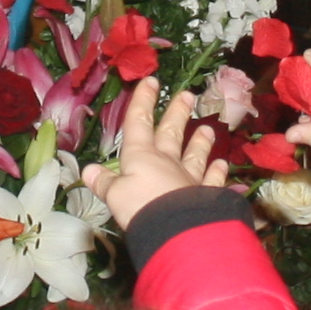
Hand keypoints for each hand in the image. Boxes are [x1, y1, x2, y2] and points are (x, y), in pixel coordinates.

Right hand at [84, 76, 229, 227]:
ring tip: (208, 129)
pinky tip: (221, 164)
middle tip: (188, 95)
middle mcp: (166, 162)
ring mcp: (189, 178)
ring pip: (195, 154)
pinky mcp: (205, 195)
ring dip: (200, 142)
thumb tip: (88, 170)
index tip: (151, 81)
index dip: (143, 102)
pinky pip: (212, 180)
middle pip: (171, 133)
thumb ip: (104, 183)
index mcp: (140, 156)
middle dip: (177, 113)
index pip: (139, 123)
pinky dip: (217, 172)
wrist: (176, 228)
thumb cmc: (140, 207)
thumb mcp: (114, 195)